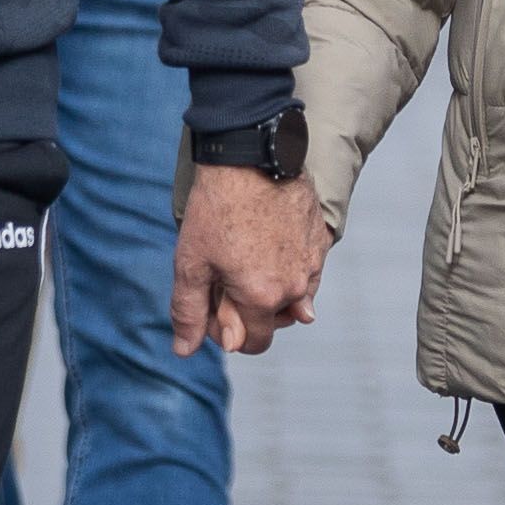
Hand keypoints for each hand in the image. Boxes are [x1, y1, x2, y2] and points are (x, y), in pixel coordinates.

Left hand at [169, 162, 332, 357]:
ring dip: (273, 289)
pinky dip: (289, 264)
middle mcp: (296, 287)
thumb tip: (184, 350)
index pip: (252, 343)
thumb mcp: (190, 262)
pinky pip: (307, 267)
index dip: (228, 331)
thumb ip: (188, 312)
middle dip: (251, 310)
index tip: (213, 303)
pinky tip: (268, 241)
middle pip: (275, 321)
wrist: (250, 153)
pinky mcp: (320, 237)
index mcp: (263, 298)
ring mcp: (312, 261)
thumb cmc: (216, 207)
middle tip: (227, 277)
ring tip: (248, 257)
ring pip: (294, 296)